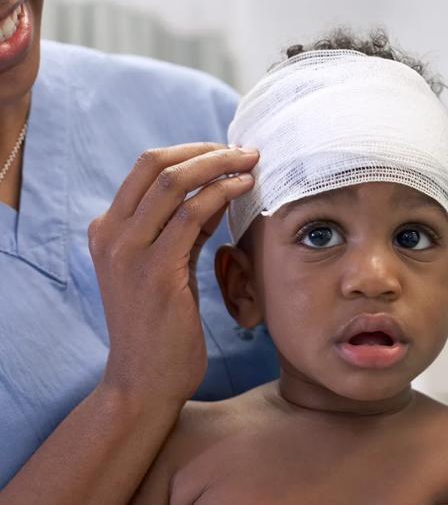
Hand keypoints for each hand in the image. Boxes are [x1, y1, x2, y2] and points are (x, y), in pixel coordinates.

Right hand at [88, 143, 258, 405]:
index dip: (192, 151)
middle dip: (208, 151)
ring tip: (253, 164)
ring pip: (176, 182)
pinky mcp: (156, 270)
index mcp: (108, 230)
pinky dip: (222, 193)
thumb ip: (180, 231)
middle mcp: (111, 234)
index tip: (228, 152)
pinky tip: (245, 189)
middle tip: (247, 151)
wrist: (143, 382)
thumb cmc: (161, 328)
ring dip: (221, 166)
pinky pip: (193, 214)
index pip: (148, 167)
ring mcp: (129, 251)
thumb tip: (214, 192)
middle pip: (158, 164)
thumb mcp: (166, 268)